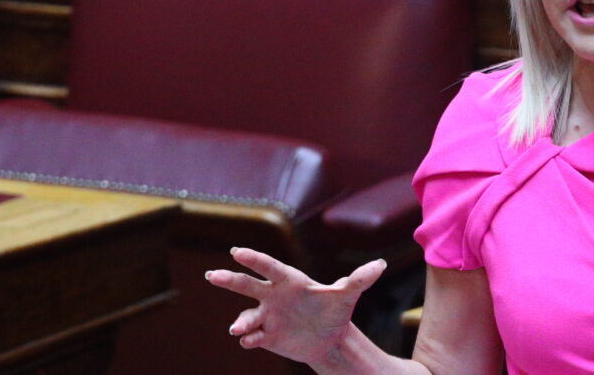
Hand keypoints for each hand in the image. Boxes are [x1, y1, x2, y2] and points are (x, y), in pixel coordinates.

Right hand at [206, 247, 386, 363]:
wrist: (329, 340)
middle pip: (248, 285)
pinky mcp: (266, 336)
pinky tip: (250, 341)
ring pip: (247, 316)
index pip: (269, 267)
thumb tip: (381, 264)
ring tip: (237, 329)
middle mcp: (273, 296)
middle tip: (213, 275)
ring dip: (241, 322)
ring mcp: (267, 316)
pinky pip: (253, 337)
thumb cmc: (335, 311)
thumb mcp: (347, 295)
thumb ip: (359, 279)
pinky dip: (250, 339)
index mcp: (289, 281)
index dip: (255, 259)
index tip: (236, 251)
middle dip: (231, 280)